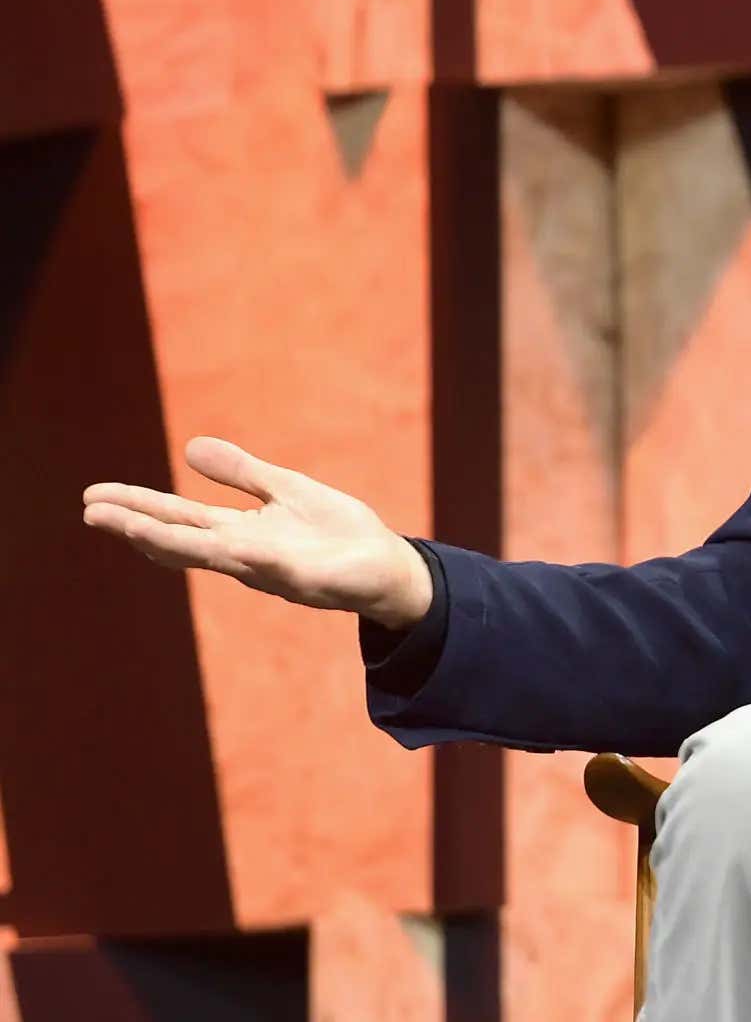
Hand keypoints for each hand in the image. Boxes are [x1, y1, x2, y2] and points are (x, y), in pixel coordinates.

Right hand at [81, 436, 433, 629]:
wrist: (388, 566)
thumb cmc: (336, 532)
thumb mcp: (285, 490)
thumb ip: (241, 473)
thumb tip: (188, 448)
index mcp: (239, 532)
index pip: (178, 518)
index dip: (137, 508)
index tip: (92, 497)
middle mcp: (246, 555)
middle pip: (181, 539)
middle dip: (137, 526)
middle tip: (89, 513)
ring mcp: (273, 569)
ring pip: (215, 555)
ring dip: (174, 543)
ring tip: (132, 528)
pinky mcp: (307, 577)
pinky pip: (275, 564)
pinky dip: (250, 554)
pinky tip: (230, 543)